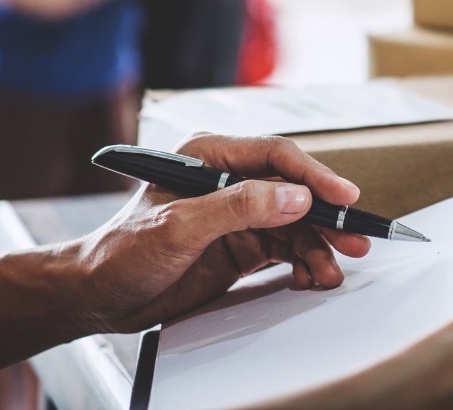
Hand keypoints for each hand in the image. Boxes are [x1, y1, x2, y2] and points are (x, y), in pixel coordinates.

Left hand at [63, 134, 370, 333]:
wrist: (97, 296)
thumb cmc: (121, 252)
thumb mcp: (179, 226)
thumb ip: (238, 208)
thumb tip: (296, 197)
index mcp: (208, 155)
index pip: (276, 156)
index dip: (314, 176)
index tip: (342, 198)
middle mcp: (227, 179)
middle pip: (293, 191)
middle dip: (326, 218)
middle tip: (356, 240)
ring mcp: (236, 214)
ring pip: (294, 224)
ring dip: (318, 247)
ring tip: (333, 272)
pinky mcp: (240, 245)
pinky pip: (285, 250)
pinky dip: (303, 264)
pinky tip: (313, 277)